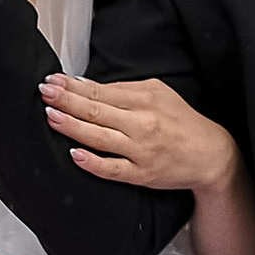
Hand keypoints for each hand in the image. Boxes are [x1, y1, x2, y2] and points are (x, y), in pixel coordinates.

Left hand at [43, 72, 241, 195]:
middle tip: (44, 92)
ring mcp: (141, 151)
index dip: (73, 85)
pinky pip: (112, 169)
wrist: (210, 154)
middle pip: (96, 111)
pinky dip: (93, 162)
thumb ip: (124, 90)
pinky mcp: (141, 174)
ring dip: (72, 126)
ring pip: (99, 138)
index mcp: (145, 100)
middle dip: (66, 100)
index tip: (53, 80)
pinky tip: (74, 154)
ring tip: (51, 116)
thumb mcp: (159, 93)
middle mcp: (142, 124)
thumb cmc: (182, 122)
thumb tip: (88, 86)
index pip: (101, 91)